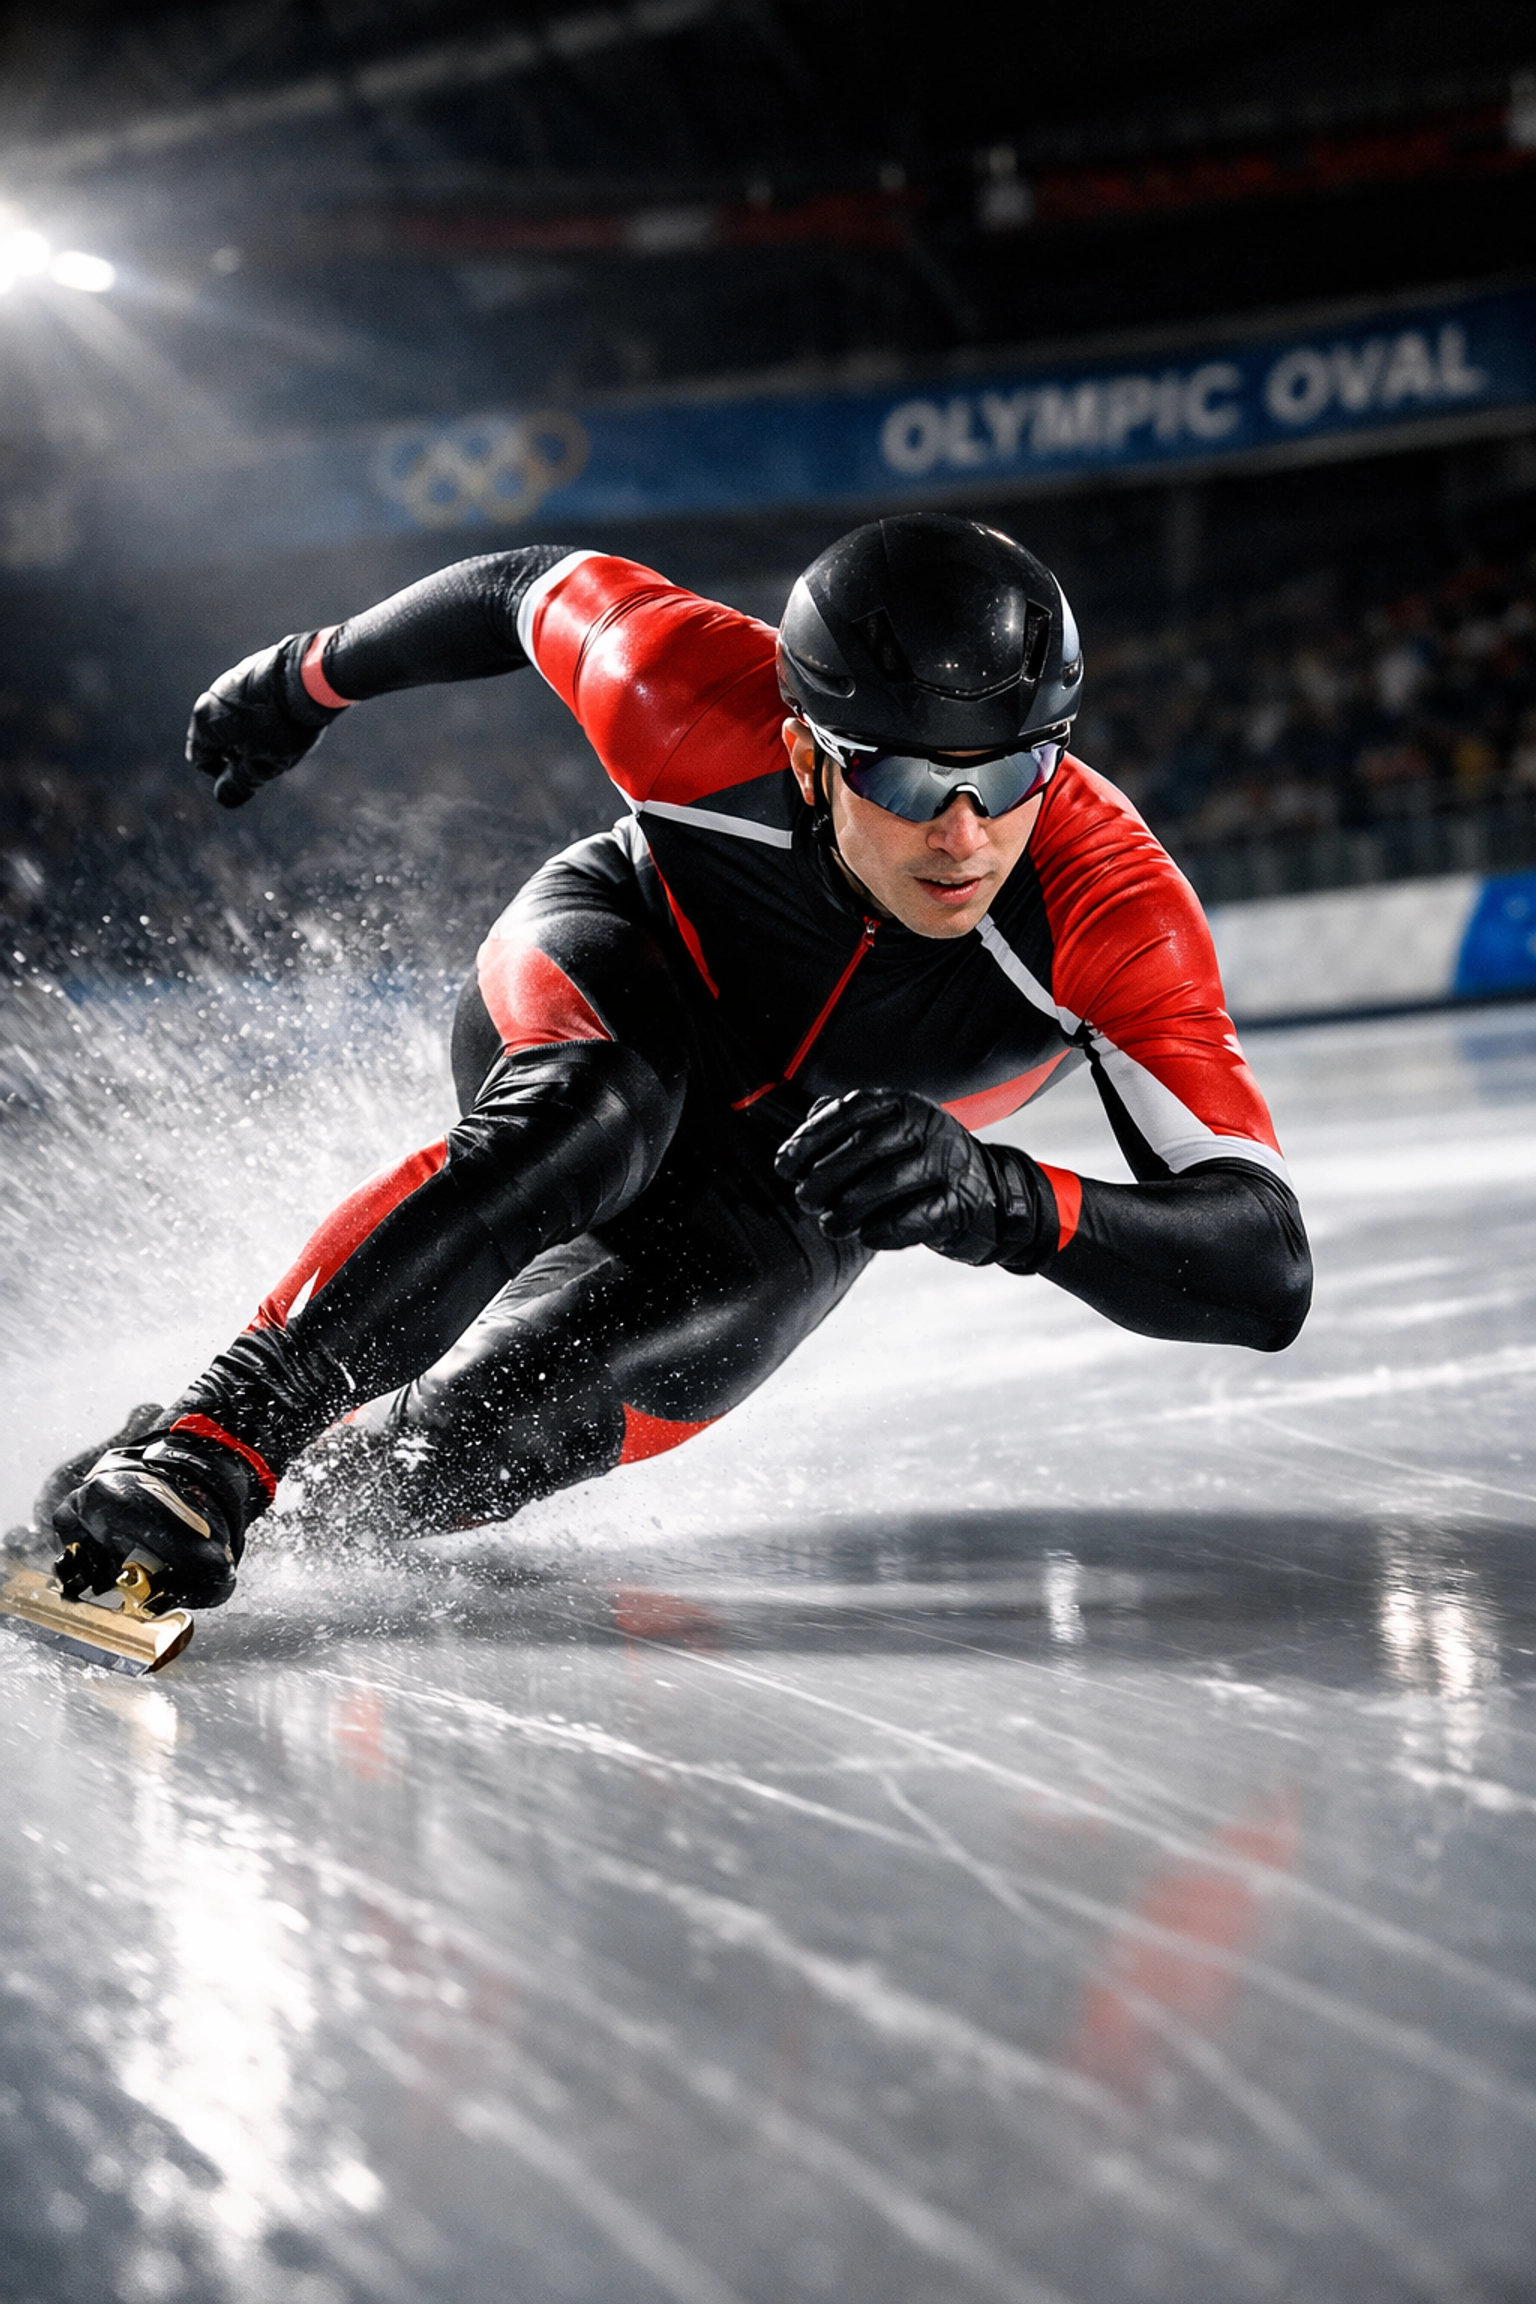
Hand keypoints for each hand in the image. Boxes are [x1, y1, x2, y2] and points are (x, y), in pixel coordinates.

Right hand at [186, 635, 337, 808]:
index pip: (199, 758)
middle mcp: (212, 696)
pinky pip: (251, 699)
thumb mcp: (264, 765)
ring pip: (235, 716)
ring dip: (252, 732)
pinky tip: (288, 715)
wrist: (311, 676)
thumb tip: (223, 796)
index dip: (222, 774)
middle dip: (239, 753)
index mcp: (205, 721)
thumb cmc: (284, 725)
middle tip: (269, 756)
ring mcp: (232, 678)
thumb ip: (240, 783)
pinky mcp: (253, 667)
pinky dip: (263, 711)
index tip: (249, 773)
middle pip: (218, 736)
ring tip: (282, 734)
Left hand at [775, 1087, 1049, 1265]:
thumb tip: (792, 1150)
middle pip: (863, 1148)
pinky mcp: (961, 1202)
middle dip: (824, 1177)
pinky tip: (866, 1236)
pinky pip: (915, 1217)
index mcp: (903, 1103)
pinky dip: (883, 1230)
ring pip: (886, 1183)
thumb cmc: (916, 1166)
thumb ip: (839, 1131)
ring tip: (829, 1224)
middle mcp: (929, 1125)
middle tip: (806, 1199)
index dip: (810, 1138)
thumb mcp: (884, 1136)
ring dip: (848, 1209)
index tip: (784, 1165)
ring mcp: (948, 1162)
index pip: (849, 1111)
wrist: (986, 1194)